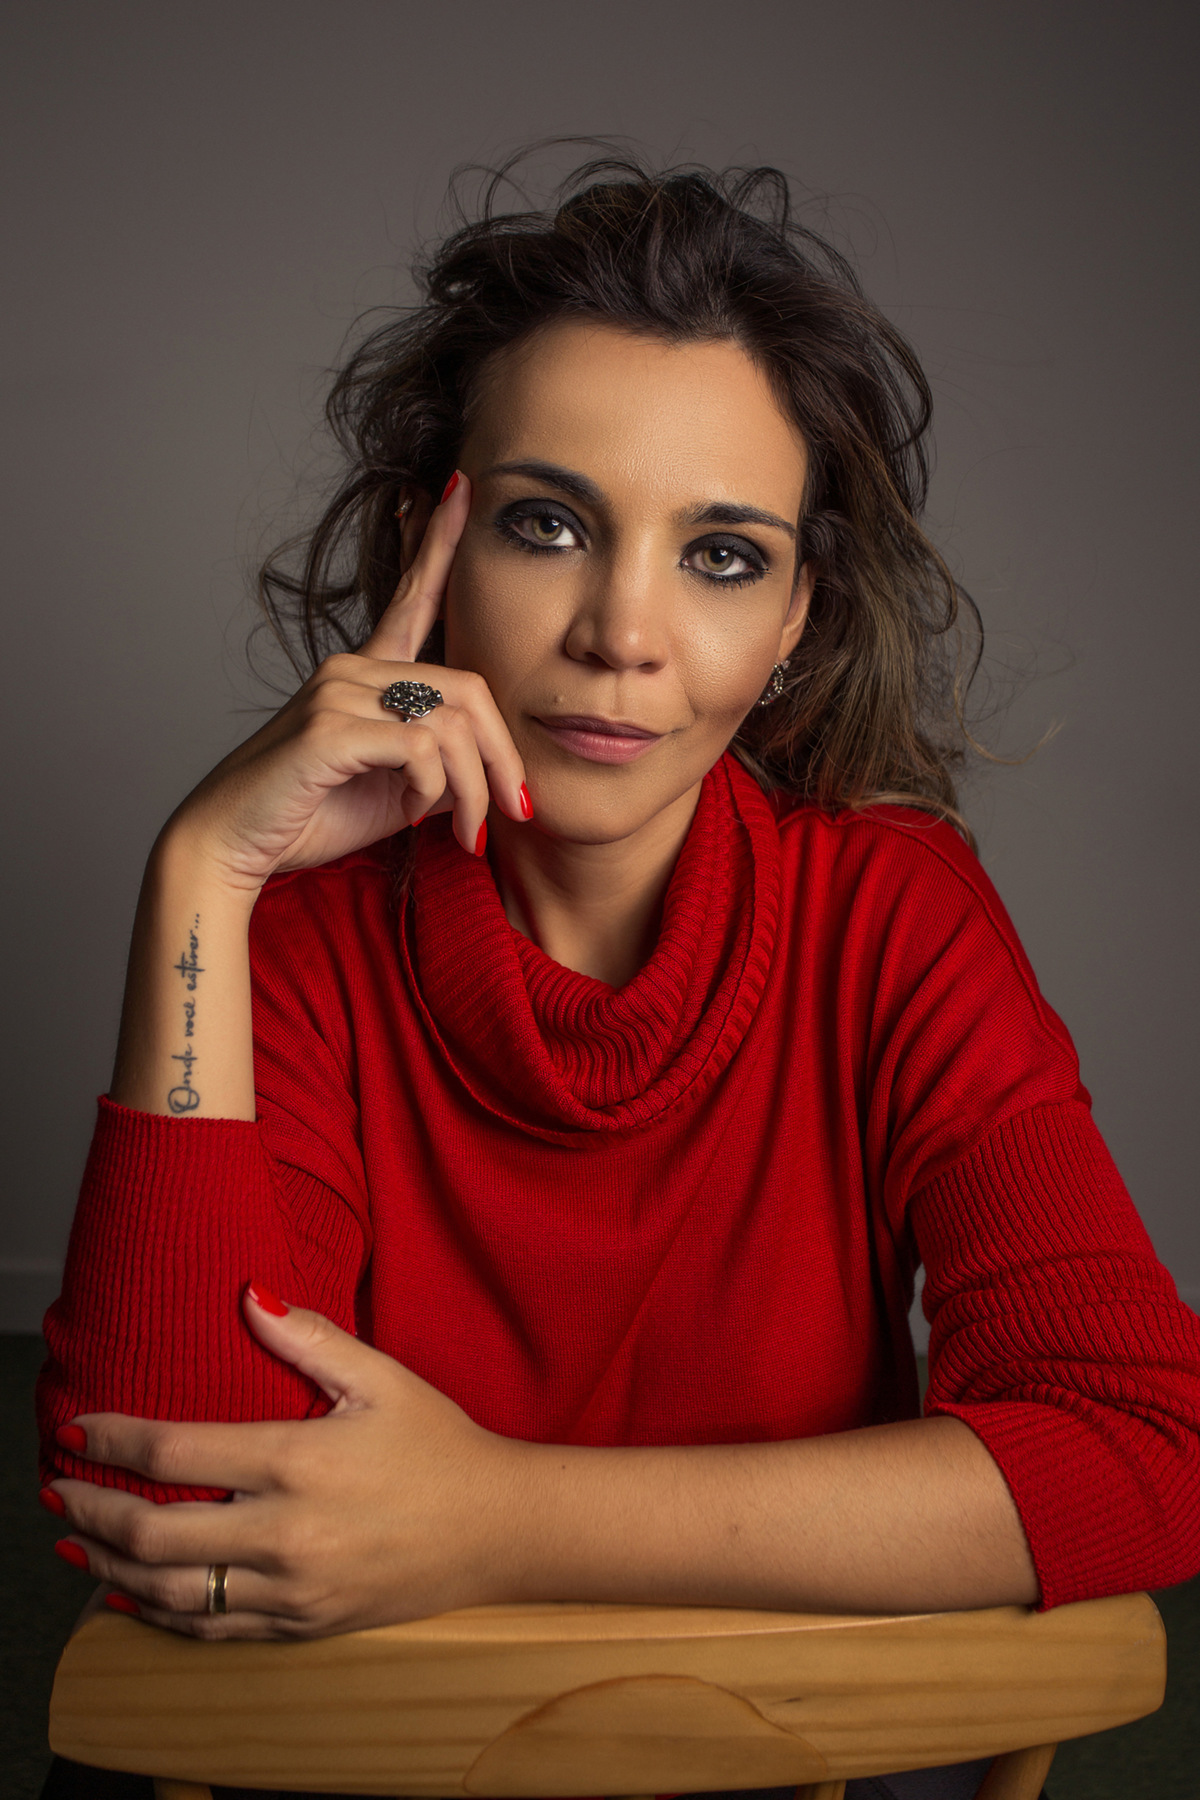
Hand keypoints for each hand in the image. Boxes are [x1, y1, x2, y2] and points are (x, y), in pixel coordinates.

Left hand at [45, 1286, 525, 1638]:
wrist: (498, 1531)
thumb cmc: (439, 1445)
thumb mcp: (382, 1378)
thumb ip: (309, 1337)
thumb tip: (248, 1294)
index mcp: (299, 1463)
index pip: (176, 1453)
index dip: (114, 1441)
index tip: (77, 1428)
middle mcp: (287, 1534)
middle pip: (153, 1535)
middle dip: (89, 1513)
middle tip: (55, 1492)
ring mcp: (291, 1590)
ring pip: (170, 1593)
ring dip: (108, 1572)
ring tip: (74, 1545)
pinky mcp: (301, 1626)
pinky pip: (210, 1630)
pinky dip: (157, 1615)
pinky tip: (130, 1596)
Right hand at [169, 472, 529, 888]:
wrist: (234, 845)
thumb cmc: (307, 815)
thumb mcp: (394, 790)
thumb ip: (439, 767)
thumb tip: (489, 774)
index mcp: (365, 673)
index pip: (413, 598)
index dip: (438, 543)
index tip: (460, 489)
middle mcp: (352, 668)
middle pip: (469, 689)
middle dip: (503, 758)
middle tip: (515, 811)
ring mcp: (338, 690)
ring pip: (451, 726)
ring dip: (470, 789)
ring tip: (460, 831)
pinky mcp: (329, 724)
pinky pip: (422, 748)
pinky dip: (432, 792)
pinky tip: (412, 816)